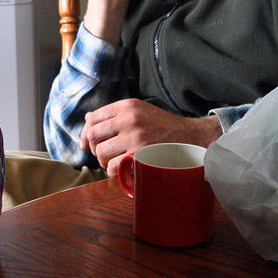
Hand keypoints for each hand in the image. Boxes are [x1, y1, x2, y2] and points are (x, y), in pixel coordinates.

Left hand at [79, 98, 223, 175]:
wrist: (192, 136)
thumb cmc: (163, 125)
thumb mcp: (140, 110)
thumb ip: (114, 114)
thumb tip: (87, 120)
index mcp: (127, 106)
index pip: (93, 118)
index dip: (85, 133)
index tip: (87, 144)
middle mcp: (129, 118)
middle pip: (93, 135)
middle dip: (94, 148)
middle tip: (103, 155)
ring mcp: (135, 136)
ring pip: (101, 152)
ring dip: (103, 161)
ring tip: (112, 162)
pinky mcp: (141, 154)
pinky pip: (113, 166)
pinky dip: (113, 171)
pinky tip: (120, 169)